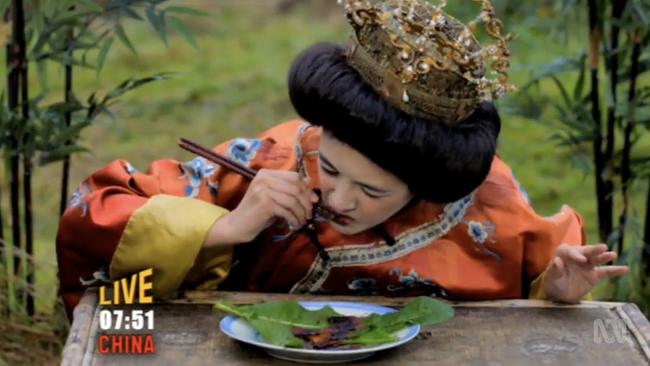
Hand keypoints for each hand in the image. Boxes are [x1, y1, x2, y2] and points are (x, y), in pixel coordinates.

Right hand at [203, 169, 318, 246]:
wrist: (236, 225)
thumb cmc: (257, 212)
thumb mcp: (274, 198)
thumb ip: (289, 190)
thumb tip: (310, 185)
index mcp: (266, 173)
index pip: (294, 176)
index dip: (306, 188)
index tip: (313, 201)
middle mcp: (264, 178)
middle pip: (295, 187)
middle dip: (306, 202)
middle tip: (309, 214)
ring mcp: (263, 190)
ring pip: (293, 200)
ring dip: (301, 213)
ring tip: (302, 221)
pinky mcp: (264, 203)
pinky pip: (287, 210)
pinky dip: (294, 219)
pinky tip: (294, 224)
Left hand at [542, 243, 628, 303]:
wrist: (559, 294)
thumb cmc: (553, 282)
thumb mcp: (551, 278)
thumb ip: (554, 270)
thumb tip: (557, 261)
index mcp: (563, 253)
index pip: (570, 251)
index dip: (576, 255)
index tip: (582, 260)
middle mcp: (577, 256)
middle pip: (586, 251)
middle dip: (594, 250)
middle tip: (603, 247)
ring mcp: (587, 264)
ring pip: (597, 259)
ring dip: (604, 257)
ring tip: (613, 254)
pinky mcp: (595, 274)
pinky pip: (606, 271)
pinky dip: (615, 270)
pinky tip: (625, 268)